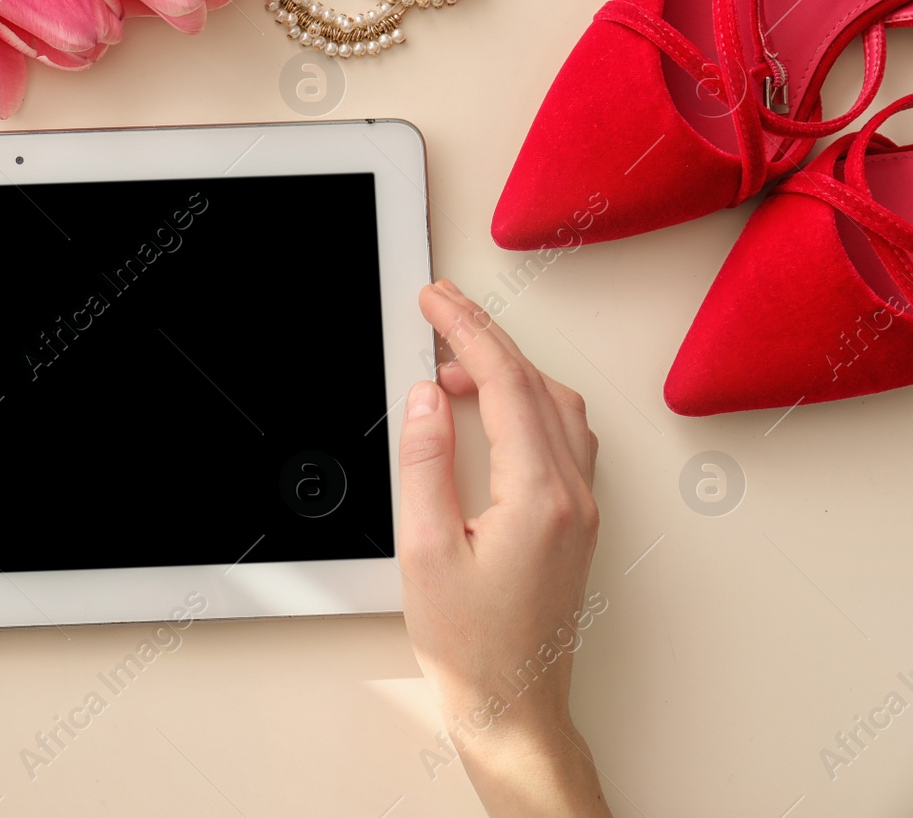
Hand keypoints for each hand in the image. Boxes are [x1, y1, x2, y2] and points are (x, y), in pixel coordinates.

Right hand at [397, 280, 609, 816]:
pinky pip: (563, 436)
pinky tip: (495, 408)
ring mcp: (581, 509)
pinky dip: (527, 402)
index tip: (435, 300)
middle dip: (485, 335)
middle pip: (535, 384)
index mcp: (538, 498)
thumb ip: (426, 462)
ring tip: (453, 361)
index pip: (505, 384)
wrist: (514, 707)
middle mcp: (573, 497)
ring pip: (556, 406)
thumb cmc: (472, 647)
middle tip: (439, 308)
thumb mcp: (425, 551)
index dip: (466, 330)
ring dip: (508, 369)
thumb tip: (428, 396)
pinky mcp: (576, 523)